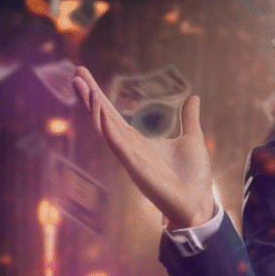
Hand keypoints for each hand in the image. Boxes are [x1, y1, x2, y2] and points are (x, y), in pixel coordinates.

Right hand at [72, 66, 214, 229]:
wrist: (199, 203)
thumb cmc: (194, 177)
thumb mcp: (192, 138)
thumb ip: (189, 117)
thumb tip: (193, 97)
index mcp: (139, 141)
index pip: (113, 114)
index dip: (99, 96)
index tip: (86, 76)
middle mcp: (129, 148)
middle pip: (103, 118)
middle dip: (90, 96)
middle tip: (76, 72)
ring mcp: (130, 157)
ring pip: (105, 128)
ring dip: (93, 107)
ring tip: (81, 85)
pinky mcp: (135, 167)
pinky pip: (117, 144)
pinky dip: (107, 127)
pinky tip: (99, 110)